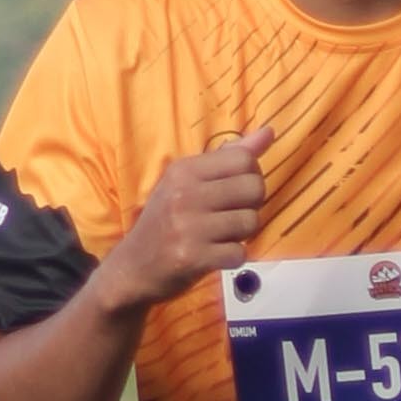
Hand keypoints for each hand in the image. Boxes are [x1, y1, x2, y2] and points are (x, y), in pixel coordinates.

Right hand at [96, 133, 272, 312]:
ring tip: (220, 236)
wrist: (131, 268)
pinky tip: (214, 255)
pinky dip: (232, 258)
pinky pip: (240, 253)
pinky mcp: (192, 257)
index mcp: (183, 170)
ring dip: (242, 235)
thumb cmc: (164, 222)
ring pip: (251, 222)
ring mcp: (187, 227)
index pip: (244, 159)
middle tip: (230, 216)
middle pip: (254, 188)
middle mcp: (184, 194)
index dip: (251, 176)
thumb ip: (228, 158)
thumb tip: (268, 132)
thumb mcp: (186, 182)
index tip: (235, 191)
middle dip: (251, 206)